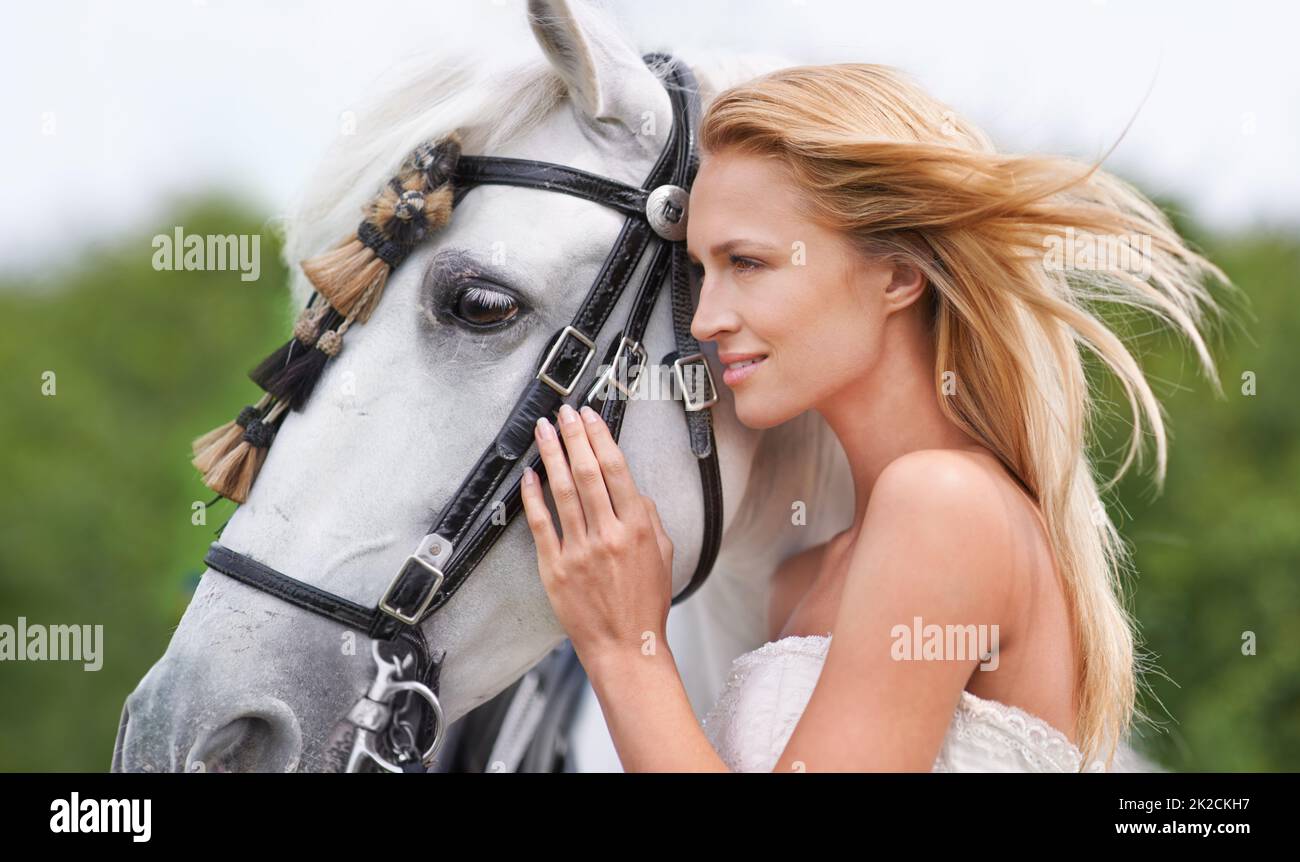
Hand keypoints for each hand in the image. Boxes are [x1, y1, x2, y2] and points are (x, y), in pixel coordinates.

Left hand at [520, 402, 673, 662]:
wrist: (625, 645)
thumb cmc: (646, 603)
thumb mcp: (665, 555)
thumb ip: (649, 518)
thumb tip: (632, 489)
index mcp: (637, 528)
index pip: (616, 469)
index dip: (600, 437)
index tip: (591, 417)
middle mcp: (608, 535)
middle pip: (587, 473)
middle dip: (574, 436)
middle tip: (564, 413)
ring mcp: (579, 551)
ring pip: (561, 491)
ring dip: (552, 455)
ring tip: (544, 431)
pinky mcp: (555, 567)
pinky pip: (541, 524)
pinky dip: (533, 496)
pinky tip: (529, 475)